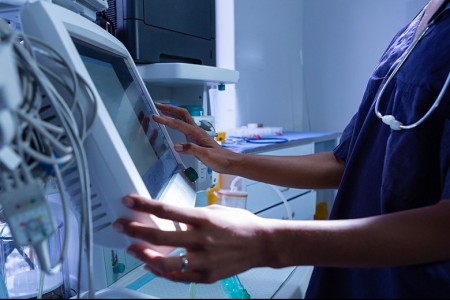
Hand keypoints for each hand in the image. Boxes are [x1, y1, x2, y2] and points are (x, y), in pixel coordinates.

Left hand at [113, 194, 267, 282]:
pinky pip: (179, 277)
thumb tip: (175, 219)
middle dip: (136, 230)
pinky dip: (163, 271)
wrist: (262, 244)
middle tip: (121, 226)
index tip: (129, 201)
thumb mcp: (216, 211)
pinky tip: (152, 266)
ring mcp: (204, 260)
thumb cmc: (241, 224)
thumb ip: (193, 216)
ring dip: (145, 255)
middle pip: (161, 236)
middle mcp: (201, 240)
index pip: (167, 210)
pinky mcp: (207, 275)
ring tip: (133, 248)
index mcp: (203, 219)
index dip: (145, 205)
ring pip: (166, 262)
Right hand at [153, 103, 236, 173]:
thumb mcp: (206, 156)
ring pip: (183, 118)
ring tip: (161, 110)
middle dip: (169, 109)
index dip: (166, 119)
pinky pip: (184, 125)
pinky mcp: (196, 138)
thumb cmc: (219, 159)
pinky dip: (176, 120)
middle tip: (157, 106)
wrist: (229, 162)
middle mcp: (196, 130)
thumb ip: (191, 150)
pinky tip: (172, 123)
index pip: (178, 124)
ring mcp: (196, 133)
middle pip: (181, 114)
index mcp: (197, 133)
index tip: (155, 116)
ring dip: (172, 112)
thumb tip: (176, 146)